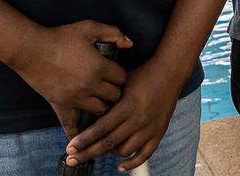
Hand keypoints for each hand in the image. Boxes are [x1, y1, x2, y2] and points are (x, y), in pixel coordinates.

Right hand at [8, 21, 131, 139]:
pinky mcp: (61, 105)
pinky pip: (71, 125)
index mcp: (100, 67)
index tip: (115, 72)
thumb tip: (130, 44)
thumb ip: (113, 33)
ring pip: (100, 110)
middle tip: (109, 86)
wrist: (30, 49)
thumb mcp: (89, 27)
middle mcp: (91, 85)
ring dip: (102, 105)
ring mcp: (76, 98)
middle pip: (114, 96)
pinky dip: (77, 134)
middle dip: (114, 91)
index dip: (120, 75)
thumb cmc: (61, 36)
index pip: (122, 78)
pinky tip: (81, 142)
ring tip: (99, 99)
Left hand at [65, 59, 184, 171]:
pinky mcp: (159, 132)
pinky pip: (145, 154)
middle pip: (109, 143)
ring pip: (125, 151)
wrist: (169, 72)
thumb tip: (86, 118)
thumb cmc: (142, 76)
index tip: (70, 148)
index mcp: (127, 106)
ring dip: (109, 154)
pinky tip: (120, 166)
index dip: (84, 140)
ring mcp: (150, 128)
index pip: (101, 128)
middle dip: (87, 153)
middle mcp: (138, 119)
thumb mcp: (121, 84)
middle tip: (72, 159)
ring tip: (100, 150)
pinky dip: (132, 163)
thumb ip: (107, 101)